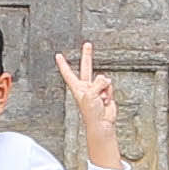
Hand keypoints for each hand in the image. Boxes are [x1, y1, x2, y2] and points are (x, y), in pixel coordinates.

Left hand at [55, 43, 121, 166]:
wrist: (102, 124)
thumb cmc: (91, 114)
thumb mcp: (90, 95)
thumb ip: (97, 83)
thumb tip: (105, 79)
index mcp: (77, 88)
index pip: (68, 73)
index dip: (63, 64)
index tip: (58, 55)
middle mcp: (86, 87)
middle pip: (86, 68)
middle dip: (87, 56)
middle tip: (87, 45)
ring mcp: (96, 90)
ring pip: (103, 80)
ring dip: (104, 88)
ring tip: (101, 99)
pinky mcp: (106, 94)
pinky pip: (109, 87)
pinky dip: (109, 93)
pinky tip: (106, 101)